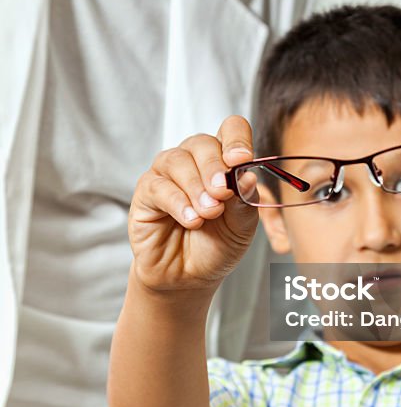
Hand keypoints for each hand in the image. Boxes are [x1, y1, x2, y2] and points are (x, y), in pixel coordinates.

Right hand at [128, 116, 258, 295]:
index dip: (236, 139)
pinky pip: (159, 186)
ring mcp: (168, 174)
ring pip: (178, 161)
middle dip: (215, 168)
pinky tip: (191, 220)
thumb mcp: (242, 226)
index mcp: (223, 160)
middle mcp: (194, 160)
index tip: (241, 159)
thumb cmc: (217, 245)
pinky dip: (178, 203)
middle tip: (222, 194)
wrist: (190, 277)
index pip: (231, 129)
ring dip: (196, 187)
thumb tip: (247, 175)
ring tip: (208, 213)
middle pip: (202, 143)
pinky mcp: (147, 192)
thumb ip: (245, 200)